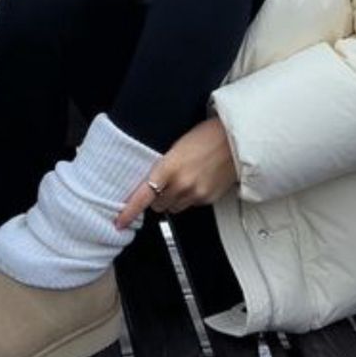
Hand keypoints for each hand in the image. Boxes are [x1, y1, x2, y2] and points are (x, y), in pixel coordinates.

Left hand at [115, 117, 237, 228]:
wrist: (235, 140)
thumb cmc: (207, 135)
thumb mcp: (177, 145)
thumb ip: (163, 165)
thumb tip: (151, 178)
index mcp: (169, 167)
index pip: (143, 196)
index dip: (129, 211)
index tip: (119, 221)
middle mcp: (182, 184)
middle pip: (158, 205)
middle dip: (157, 196)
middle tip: (164, 183)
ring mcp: (196, 194)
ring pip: (174, 208)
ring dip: (173, 199)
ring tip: (183, 179)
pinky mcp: (208, 199)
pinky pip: (191, 205)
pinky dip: (189, 197)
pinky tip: (196, 181)